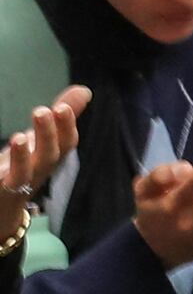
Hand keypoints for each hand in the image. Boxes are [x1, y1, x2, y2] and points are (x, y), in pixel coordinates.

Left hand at [0, 84, 86, 239]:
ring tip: (20, 137)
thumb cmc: (26, 164)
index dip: (67, 125)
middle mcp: (40, 169)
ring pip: (27, 170)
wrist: (6, 203)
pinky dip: (11, 164)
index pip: (66, 141)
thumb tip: (84, 90)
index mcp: (52, 155)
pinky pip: (5, 181)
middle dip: (50, 134)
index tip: (64, 105)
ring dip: (24, 154)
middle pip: (50, 155)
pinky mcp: (3, 187)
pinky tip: (11, 145)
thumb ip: (62, 116)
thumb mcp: (43, 138)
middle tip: (46, 111)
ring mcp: (20, 180)